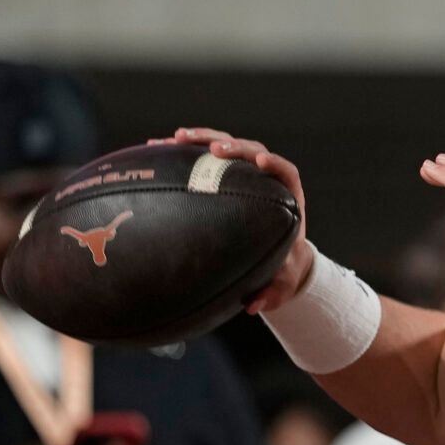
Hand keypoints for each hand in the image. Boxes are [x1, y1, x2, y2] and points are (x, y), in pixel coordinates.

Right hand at [165, 128, 312, 312]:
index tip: (260, 161)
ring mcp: (243, 175)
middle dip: (232, 147)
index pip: (286, 172)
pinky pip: (204, 158)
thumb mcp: (280, 285)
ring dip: (203, 140)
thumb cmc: (282, 269)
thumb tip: (254, 306)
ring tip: (176, 138)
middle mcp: (266, 181)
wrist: (276, 259)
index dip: (275, 163)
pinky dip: (184, 152)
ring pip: (226, 148)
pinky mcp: (222, 176)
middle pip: (253, 151)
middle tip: (213, 150)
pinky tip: (157, 146)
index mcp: (287, 200)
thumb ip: (271, 294)